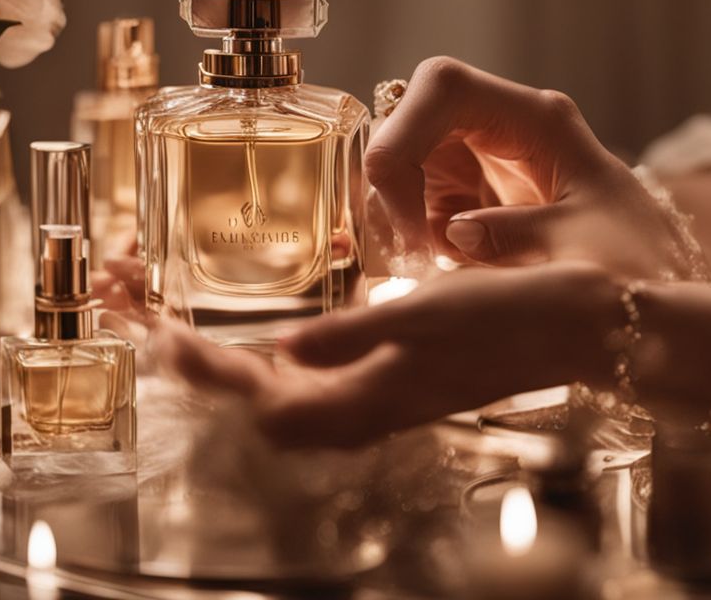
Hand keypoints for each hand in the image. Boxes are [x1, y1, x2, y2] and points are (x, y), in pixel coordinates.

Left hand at [155, 262, 623, 447]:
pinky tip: (255, 330)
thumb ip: (355, 336)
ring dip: (213, 357)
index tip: (152, 322)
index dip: (199, 367)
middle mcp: (360, 406)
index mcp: (366, 397)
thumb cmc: (515, 317)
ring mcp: (372, 394)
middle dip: (183, 356)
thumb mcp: (432, 314)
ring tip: (166, 316)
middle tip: (131, 304)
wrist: (580, 326)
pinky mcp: (386, 377)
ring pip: (269, 391)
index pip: (257, 397)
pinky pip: (301, 380)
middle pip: (248, 399)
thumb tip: (282, 348)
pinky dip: (257, 356)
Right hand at [367, 56, 700, 278]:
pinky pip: (420, 206)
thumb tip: (453, 233)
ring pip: (406, 167)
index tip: (404, 206)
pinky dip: (415, 239)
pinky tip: (437, 273)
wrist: (654, 299)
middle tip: (410, 256)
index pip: (445, 88)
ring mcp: (482, 163)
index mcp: (537, 121)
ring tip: (429, 271)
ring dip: (402, 217)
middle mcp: (502, 130)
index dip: (405, 134)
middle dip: (395, 186)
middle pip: (412, 123)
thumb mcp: (581, 248)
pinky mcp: (472, 202)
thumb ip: (516, 235)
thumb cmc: (635, 264)